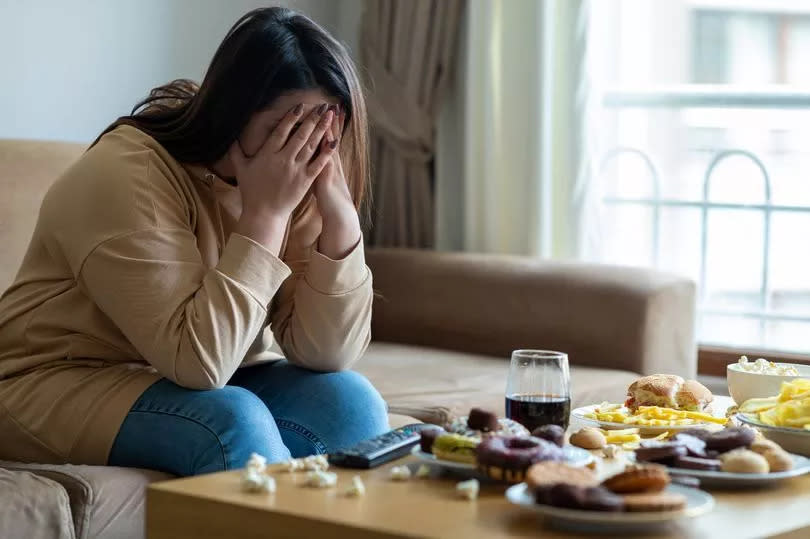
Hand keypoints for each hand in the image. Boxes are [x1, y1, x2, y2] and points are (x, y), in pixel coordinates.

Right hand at [231, 104, 335, 251]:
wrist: (264, 214)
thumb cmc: (251, 192)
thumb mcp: (241, 169)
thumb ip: (237, 152)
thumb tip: (232, 137)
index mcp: (267, 154)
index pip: (281, 131)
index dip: (291, 118)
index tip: (301, 106)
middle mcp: (283, 159)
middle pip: (300, 135)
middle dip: (312, 119)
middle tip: (322, 106)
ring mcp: (296, 170)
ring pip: (311, 146)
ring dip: (321, 130)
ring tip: (330, 116)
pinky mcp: (305, 181)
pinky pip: (318, 164)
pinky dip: (327, 152)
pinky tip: (334, 141)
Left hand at [314, 106, 361, 258]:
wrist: (340, 215)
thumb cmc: (329, 199)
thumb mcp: (323, 180)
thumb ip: (317, 166)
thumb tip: (311, 157)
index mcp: (329, 162)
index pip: (329, 138)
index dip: (330, 124)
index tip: (331, 108)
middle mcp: (332, 162)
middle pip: (331, 137)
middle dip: (332, 121)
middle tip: (334, 103)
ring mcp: (331, 169)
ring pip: (330, 145)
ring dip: (330, 129)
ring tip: (331, 114)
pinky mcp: (327, 177)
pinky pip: (326, 160)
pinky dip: (326, 149)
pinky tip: (326, 138)